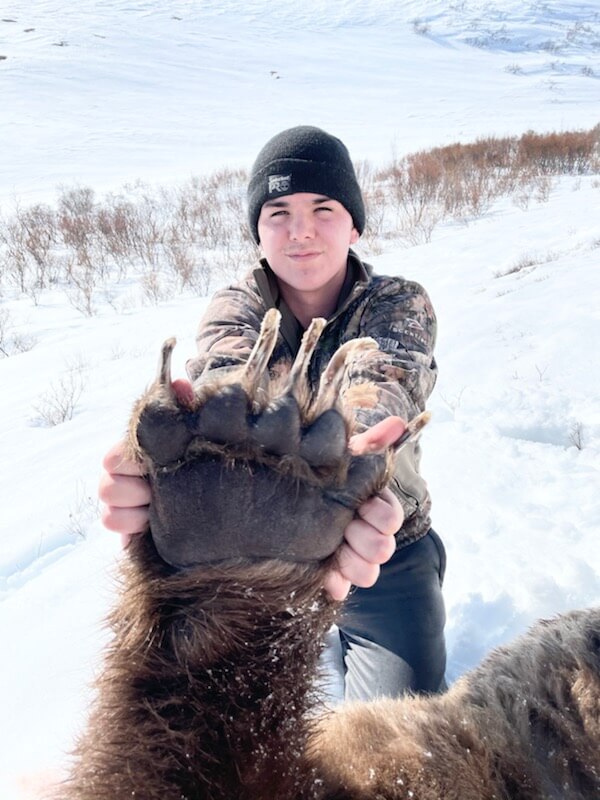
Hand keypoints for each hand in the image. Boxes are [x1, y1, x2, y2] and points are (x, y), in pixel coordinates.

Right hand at [98, 381, 192, 545]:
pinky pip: (121, 540)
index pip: (113, 459)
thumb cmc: (208, 450)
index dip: (131, 465)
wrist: (228, 485)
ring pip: (109, 517)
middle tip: (160, 491)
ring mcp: (131, 509)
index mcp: (137, 453)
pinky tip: (156, 530)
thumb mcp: (201, 428)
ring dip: (135, 516)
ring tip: (161, 513)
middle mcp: (127, 480)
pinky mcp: (137, 534)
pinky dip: (135, 536)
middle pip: (106, 489)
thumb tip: (180, 383)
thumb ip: (187, 405)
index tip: (153, 466)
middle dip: (135, 491)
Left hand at [323, 417, 405, 600]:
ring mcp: (350, 554)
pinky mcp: (331, 572)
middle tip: (347, 529)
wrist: (287, 491)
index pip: (391, 518)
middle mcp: (366, 532)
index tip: (363, 508)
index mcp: (373, 505)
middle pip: (382, 549)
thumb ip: (371, 441)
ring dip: (354, 563)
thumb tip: (398, 423)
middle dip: (366, 540)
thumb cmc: (323, 471)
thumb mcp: (343, 454)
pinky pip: (340, 587)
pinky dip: (335, 584)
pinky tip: (328, 580)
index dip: (381, 516)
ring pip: (367, 572)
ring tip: (337, 551)